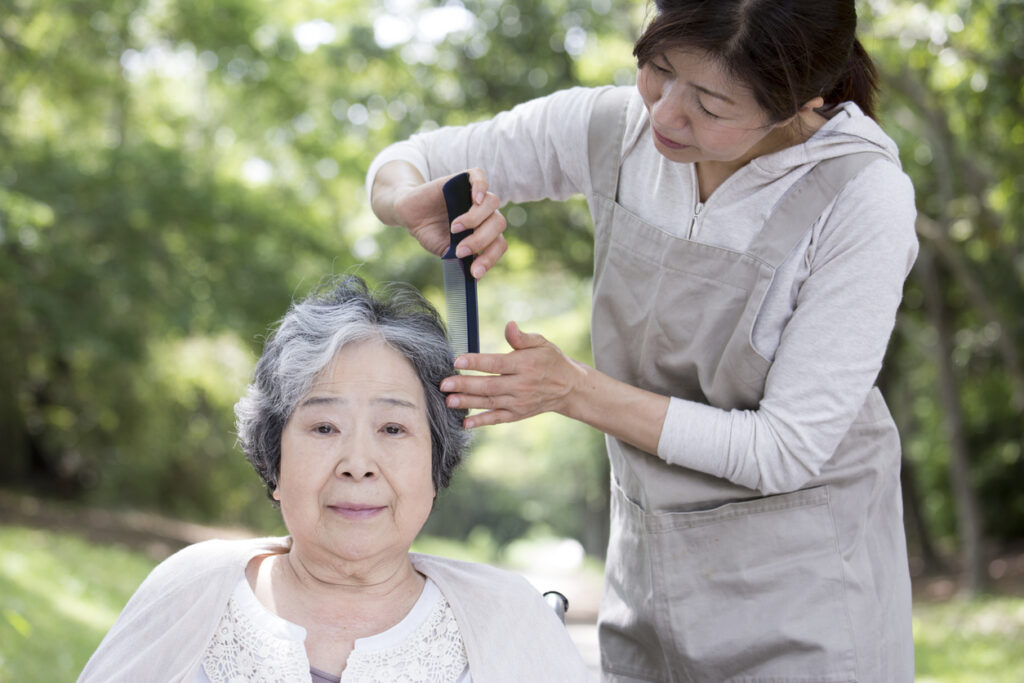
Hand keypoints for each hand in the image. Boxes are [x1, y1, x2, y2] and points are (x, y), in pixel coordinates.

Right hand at [383, 166, 508, 278]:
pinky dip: (480, 186)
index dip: (490, 258)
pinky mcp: (462, 180)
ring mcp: (474, 196)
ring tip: (454, 228)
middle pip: (498, 223)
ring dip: (476, 219)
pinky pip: (479, 176)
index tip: (474, 272)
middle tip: (460, 250)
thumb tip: (475, 278)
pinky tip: (474, 199)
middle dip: (480, 240)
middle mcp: (484, 214)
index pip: (499, 244)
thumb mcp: (446, 251)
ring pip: (492, 202)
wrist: (409, 215)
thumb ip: (462, 260)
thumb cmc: (430, 233)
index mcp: (485, 232)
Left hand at [440, 321, 587, 427]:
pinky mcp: (517, 415)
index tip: (457, 361)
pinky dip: (481, 422)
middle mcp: (521, 385)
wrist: (568, 388)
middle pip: (489, 386)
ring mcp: (519, 402)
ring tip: (448, 401)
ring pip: (489, 403)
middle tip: (444, 384)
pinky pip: (497, 419)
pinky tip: (466, 423)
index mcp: (525, 365)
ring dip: (467, 403)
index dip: (476, 362)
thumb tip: (509, 325)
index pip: (497, 364)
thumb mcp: (541, 343)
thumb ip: (521, 337)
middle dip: (465, 385)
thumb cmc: (550, 360)